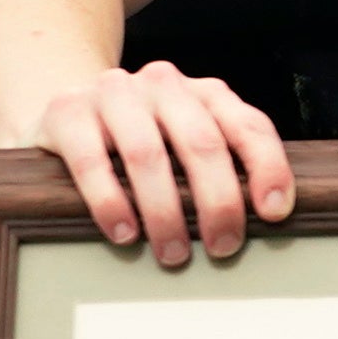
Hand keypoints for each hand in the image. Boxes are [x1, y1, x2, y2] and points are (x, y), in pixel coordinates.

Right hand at [34, 59, 293, 265]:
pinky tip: (124, 234)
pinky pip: (92, 161)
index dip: (267, 167)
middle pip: (202, 142)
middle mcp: (162, 84)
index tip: (273, 213)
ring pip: (147, 153)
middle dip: (218, 201)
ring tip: (173, 254)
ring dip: (165, 211)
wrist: (64, 112)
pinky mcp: (67, 110)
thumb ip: (219, 169)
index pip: (248, 125)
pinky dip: (111, 202)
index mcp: (203, 93)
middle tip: (223, 247)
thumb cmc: (139, 144)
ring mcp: (113, 92)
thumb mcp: (185, 147)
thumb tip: (263, 223)